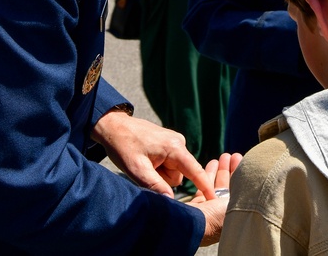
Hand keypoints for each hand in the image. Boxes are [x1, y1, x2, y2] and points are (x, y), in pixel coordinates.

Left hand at [90, 110, 213, 198]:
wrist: (113, 126)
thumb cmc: (123, 146)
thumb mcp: (137, 169)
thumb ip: (156, 186)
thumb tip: (171, 201)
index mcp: (174, 147)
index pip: (195, 171)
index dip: (205, 186)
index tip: (215, 198)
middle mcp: (179, 143)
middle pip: (180, 175)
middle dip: (163, 179)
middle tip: (144, 170)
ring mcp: (175, 142)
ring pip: (174, 171)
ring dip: (159, 173)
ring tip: (143, 163)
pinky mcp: (169, 144)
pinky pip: (170, 164)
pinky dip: (158, 167)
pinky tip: (146, 160)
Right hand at [189, 152, 243, 245]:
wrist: (195, 225)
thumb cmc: (220, 216)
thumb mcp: (239, 202)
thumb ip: (246, 190)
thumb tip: (257, 179)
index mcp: (236, 215)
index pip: (242, 191)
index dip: (244, 176)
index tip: (247, 161)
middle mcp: (223, 213)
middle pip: (230, 187)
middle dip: (232, 170)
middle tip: (234, 155)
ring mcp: (210, 209)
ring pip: (217, 186)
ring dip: (221, 170)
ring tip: (224, 156)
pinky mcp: (197, 205)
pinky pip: (204, 186)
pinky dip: (208, 174)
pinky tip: (212, 162)